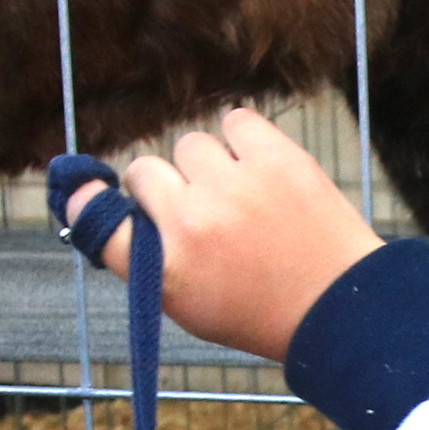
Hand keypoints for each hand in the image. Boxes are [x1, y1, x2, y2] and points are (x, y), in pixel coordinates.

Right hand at [56, 109, 382, 366]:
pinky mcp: (276, 159)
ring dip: (209, 165)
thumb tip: (110, 208)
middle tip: (200, 209)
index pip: (99, 222)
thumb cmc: (261, 309)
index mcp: (166, 271)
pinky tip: (260, 168)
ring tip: (241, 196)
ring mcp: (234, 187)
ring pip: (191, 144)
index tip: (88, 192)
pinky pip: (235, 121)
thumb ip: (146, 260)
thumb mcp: (188, 305)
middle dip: (167, 186)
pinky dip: (244, 140)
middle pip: (144, 171)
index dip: (89, 201)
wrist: (340, 307)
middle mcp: (192, 225)